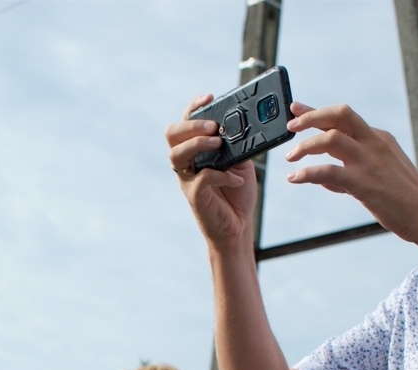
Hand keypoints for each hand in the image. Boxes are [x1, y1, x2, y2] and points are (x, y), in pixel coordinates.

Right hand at [167, 94, 256, 252]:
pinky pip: (201, 178)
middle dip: (191, 125)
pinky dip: (222, 175)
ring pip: (177, 155)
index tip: (210, 97)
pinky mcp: (194, 196)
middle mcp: (186, 162)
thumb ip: (237, 144)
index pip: (185, 122)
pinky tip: (236, 178)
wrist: (239, 225)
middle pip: (172, 134)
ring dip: (197, 145)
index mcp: (195, 150)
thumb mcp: (241, 161)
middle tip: (213, 126)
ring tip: (218, 143)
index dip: (193, 108)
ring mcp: (187, 179)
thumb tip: (244, 124)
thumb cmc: (237, 192)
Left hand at [282, 101, 417, 242]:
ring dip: (305, 145)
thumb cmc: (403, 200)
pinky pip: (328, 172)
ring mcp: (369, 161)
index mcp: (377, 139)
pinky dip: (307, 173)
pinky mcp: (364, 183)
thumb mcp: (377, 177)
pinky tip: (294, 178)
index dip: (316, 112)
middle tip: (290, 126)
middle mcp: (374, 143)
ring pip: (331, 138)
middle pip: (339, 114)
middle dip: (311, 116)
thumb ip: (349, 172)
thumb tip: (323, 178)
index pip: (343, 118)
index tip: (295, 108)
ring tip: (290, 158)